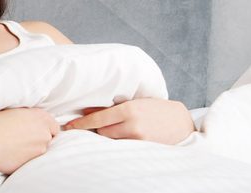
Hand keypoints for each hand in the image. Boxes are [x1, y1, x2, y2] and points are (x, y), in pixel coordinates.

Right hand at [0, 107, 59, 174]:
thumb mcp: (12, 111)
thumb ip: (26, 115)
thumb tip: (27, 119)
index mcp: (41, 116)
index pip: (54, 126)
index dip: (44, 129)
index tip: (34, 131)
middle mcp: (44, 132)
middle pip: (48, 138)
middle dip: (38, 139)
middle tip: (22, 138)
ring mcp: (40, 148)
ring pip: (40, 149)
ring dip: (31, 149)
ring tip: (14, 146)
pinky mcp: (33, 161)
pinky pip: (32, 160)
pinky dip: (25, 157)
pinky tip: (12, 153)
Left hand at [63, 98, 195, 144]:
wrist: (180, 122)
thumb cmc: (154, 109)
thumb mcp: (133, 102)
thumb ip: (110, 108)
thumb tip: (86, 111)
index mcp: (128, 109)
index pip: (97, 118)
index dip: (81, 123)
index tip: (69, 126)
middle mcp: (132, 124)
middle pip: (102, 132)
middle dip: (99, 129)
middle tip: (103, 125)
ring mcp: (138, 138)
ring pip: (111, 140)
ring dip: (109, 136)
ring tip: (118, 130)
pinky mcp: (143, 147)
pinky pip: (122, 147)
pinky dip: (119, 143)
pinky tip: (124, 138)